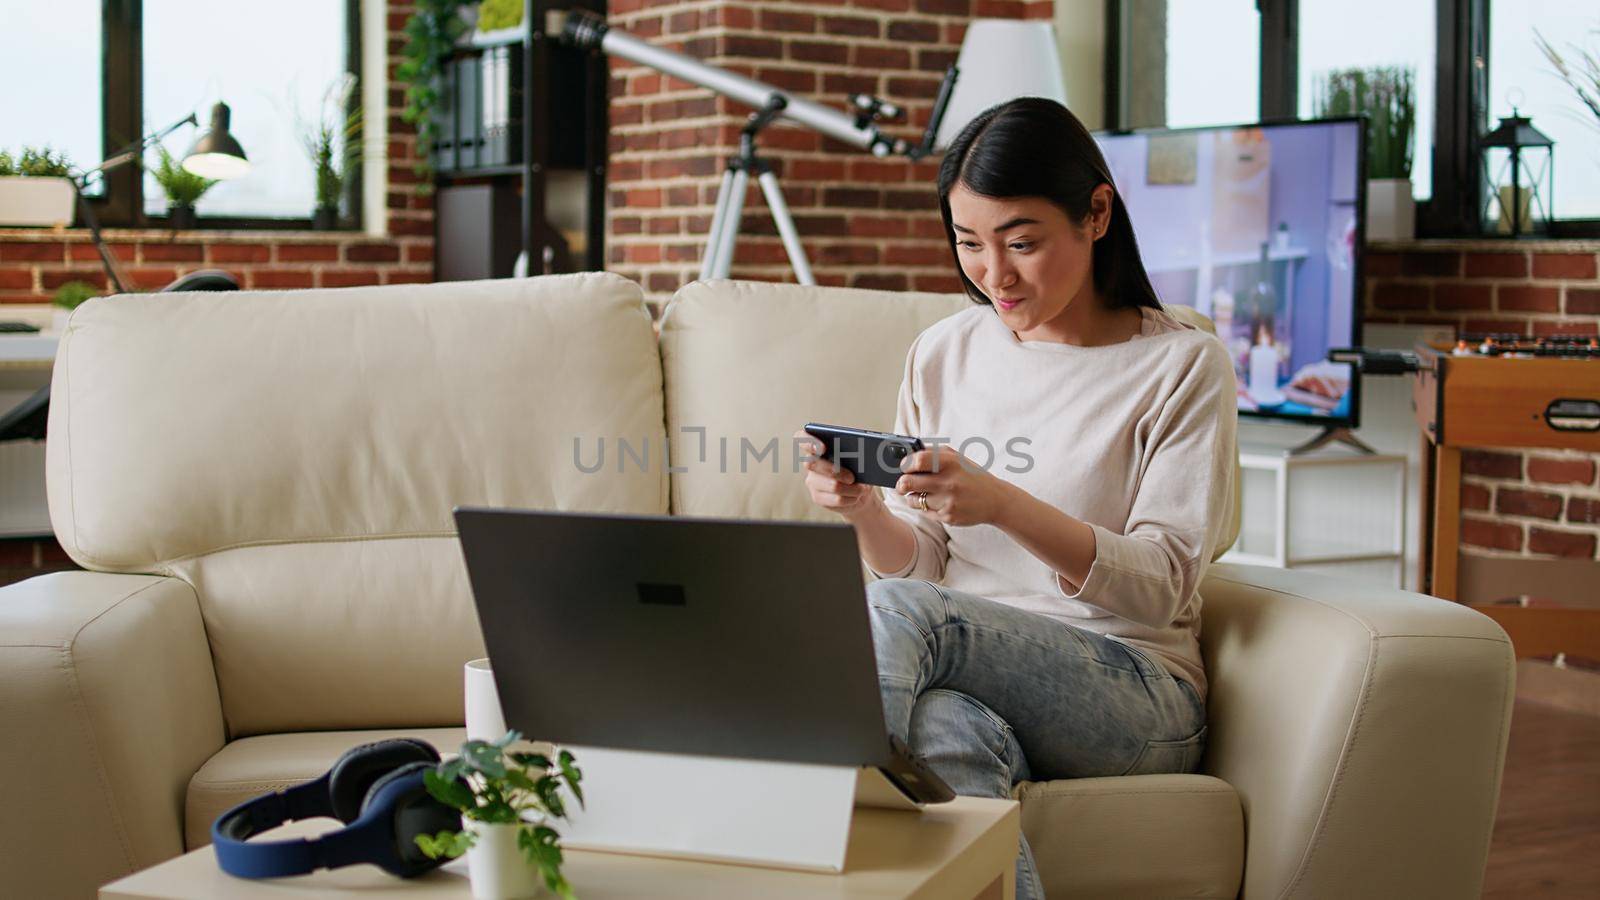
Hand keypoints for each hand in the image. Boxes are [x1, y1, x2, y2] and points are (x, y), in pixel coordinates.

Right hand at [795, 429, 882, 520]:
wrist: (860, 492)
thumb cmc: (859, 470)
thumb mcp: (861, 458)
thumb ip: (856, 451)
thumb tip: (864, 453)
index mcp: (819, 447)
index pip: (802, 438)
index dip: (808, 441)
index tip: (822, 447)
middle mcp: (811, 463)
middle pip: (813, 463)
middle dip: (835, 471)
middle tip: (852, 477)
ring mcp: (812, 481)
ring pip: (831, 485)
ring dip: (851, 489)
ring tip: (861, 489)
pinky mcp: (817, 497)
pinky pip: (836, 499)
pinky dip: (851, 498)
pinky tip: (855, 497)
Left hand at [894, 445, 1014, 526]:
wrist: (995, 500)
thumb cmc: (971, 476)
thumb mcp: (957, 458)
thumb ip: (933, 453)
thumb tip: (907, 456)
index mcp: (951, 463)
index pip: (917, 461)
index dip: (905, 464)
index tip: (904, 467)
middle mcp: (948, 482)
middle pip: (907, 483)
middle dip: (900, 484)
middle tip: (902, 484)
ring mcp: (948, 501)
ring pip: (913, 500)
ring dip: (913, 497)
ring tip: (923, 493)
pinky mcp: (948, 517)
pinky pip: (924, 511)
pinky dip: (926, 507)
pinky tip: (938, 502)